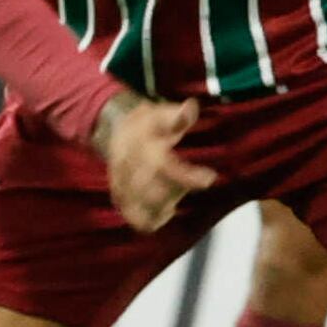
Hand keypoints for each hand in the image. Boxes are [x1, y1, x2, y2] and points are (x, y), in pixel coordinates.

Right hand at [93, 94, 215, 232]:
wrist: (116, 130)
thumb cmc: (149, 124)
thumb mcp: (162, 114)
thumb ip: (178, 116)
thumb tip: (190, 106)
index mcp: (140, 148)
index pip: (163, 166)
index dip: (187, 176)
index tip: (210, 178)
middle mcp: (128, 168)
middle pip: (149, 192)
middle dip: (173, 194)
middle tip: (194, 186)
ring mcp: (120, 184)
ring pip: (139, 208)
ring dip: (161, 209)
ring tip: (175, 201)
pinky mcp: (119, 196)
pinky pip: (133, 217)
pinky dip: (150, 220)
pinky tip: (165, 211)